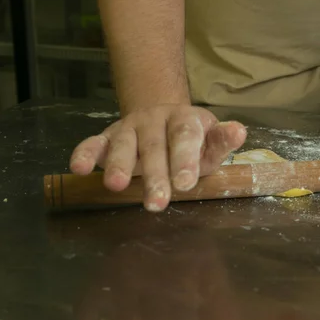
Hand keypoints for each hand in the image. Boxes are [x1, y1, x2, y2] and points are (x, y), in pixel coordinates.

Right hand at [69, 104, 246, 211]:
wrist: (163, 117)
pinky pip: (93, 143)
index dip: (184, 159)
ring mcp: (130, 128)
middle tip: (157, 203)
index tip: (185, 183)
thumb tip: (239, 131)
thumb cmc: (192, 141)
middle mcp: (155, 121)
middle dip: (154, 175)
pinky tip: (79, 169)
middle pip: (154, 146)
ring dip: (118, 164)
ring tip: (116, 185)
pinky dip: (85, 154)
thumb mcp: (209, 142)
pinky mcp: (107, 137)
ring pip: (123, 144)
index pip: (185, 137)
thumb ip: (221, 142)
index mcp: (185, 121)